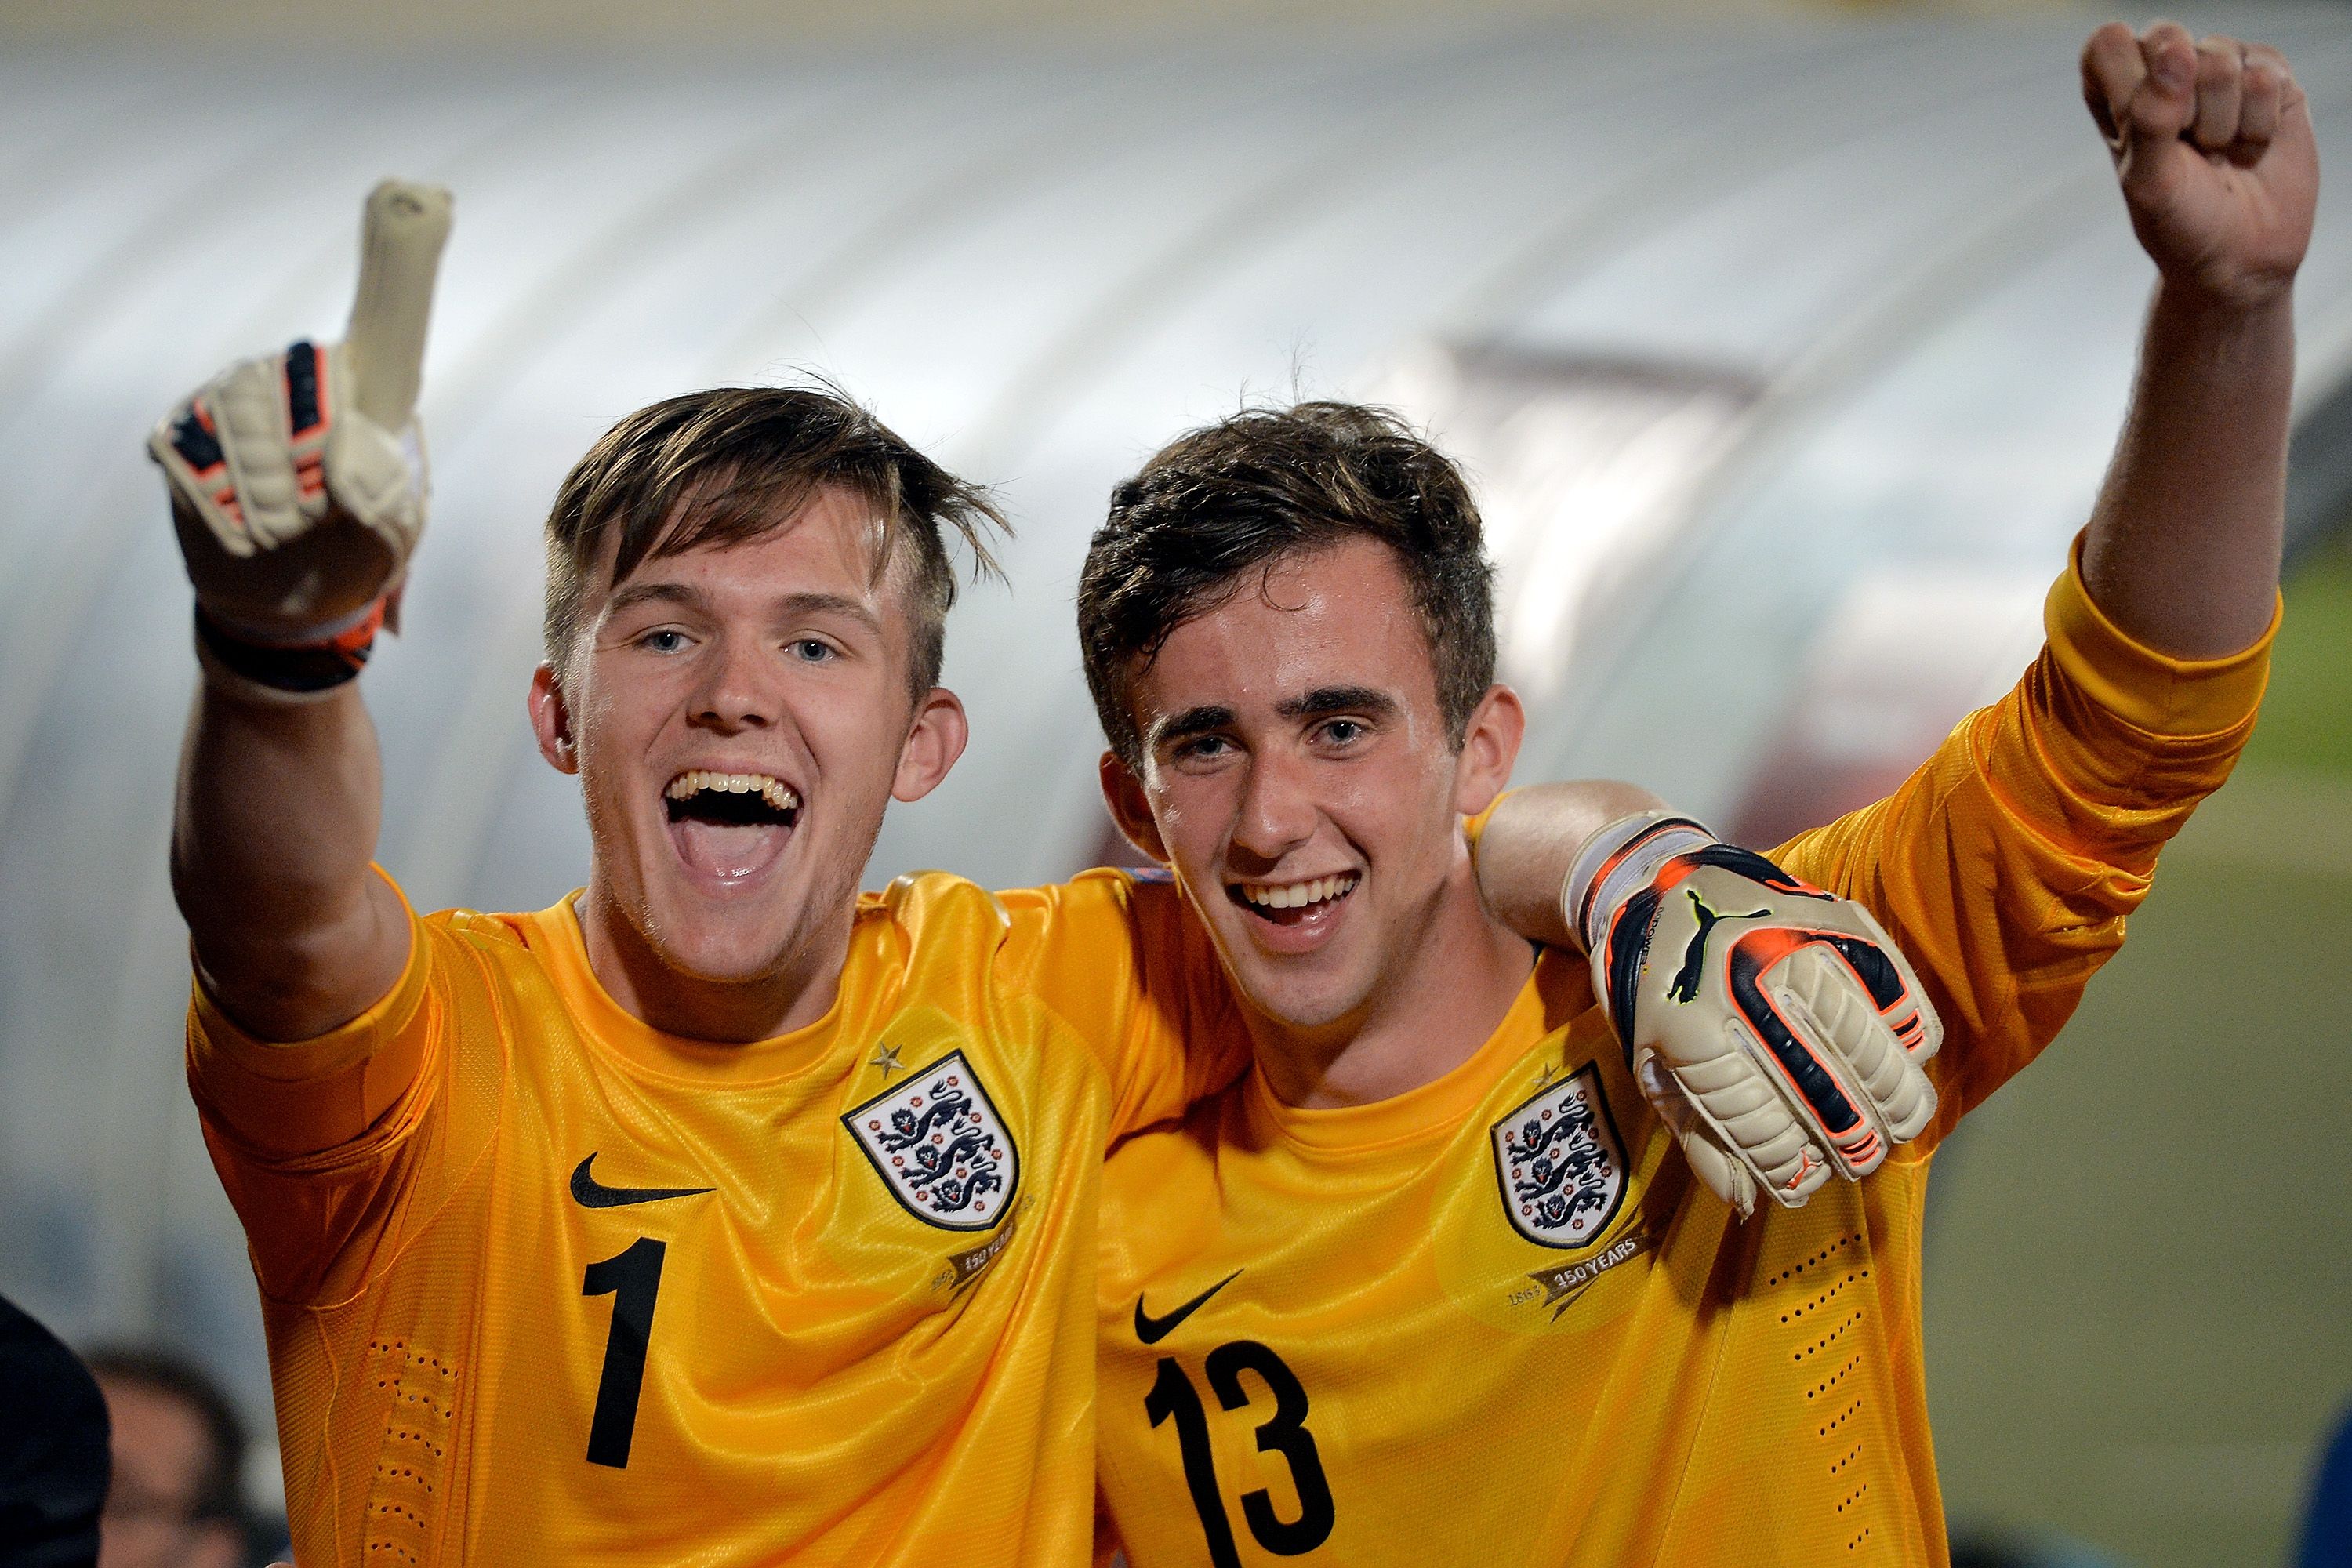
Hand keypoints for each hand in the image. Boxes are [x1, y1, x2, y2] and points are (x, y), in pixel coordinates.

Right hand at [149, 180, 450, 644]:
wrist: (287, 609)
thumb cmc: (353, 562)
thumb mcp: (392, 538)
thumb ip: (387, 494)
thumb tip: (349, 455)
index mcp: (362, 396)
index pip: (386, 319)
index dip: (401, 261)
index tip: (423, 197)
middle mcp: (295, 380)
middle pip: (296, 377)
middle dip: (304, 457)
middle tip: (314, 513)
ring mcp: (232, 399)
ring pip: (242, 415)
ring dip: (267, 487)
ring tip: (286, 529)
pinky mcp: (183, 433)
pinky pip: (193, 449)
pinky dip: (220, 499)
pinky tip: (243, 528)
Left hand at [1571, 816, 1941, 1217]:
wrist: (1659, 883)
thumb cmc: (1655, 988)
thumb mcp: (1652, 1063)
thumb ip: (1699, 1133)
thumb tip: (1747, 1200)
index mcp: (1690, 1028)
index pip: (1763, 1126)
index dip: (1790, 1168)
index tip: (1801, 1184)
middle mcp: (1747, 987)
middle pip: (1829, 1096)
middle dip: (1852, 1145)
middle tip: (1858, 1161)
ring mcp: (1798, 949)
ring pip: (1875, 1049)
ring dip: (1896, 1102)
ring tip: (1897, 1125)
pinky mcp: (1838, 921)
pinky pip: (1899, 993)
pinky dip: (1911, 1038)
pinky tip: (1906, 1060)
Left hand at [2082, 22, 2316, 308]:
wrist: (2242, 257)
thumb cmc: (2180, 224)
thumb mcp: (2148, 183)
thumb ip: (2149, 117)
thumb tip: (2176, 52)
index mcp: (2120, 96)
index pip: (2108, 44)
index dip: (2129, 79)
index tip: (2144, 125)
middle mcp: (2167, 75)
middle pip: (2168, 38)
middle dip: (2181, 103)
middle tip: (2188, 149)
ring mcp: (2221, 73)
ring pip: (2219, 57)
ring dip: (2223, 121)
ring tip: (2220, 154)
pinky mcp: (2270, 80)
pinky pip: (2266, 74)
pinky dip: (2259, 122)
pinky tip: (2252, 147)